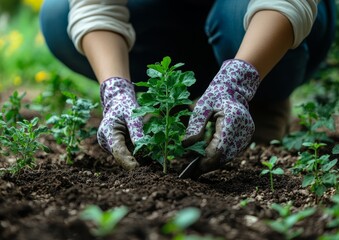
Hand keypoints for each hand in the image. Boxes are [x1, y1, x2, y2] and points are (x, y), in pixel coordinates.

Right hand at [97, 77, 142, 169]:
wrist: (117, 101)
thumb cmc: (125, 106)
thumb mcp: (133, 116)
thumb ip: (136, 132)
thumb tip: (143, 149)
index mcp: (107, 132)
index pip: (118, 151)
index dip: (128, 161)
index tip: (138, 168)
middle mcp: (105, 141)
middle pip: (120, 156)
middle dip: (134, 161)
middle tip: (151, 165)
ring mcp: (108, 145)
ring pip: (123, 156)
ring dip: (135, 158)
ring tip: (150, 159)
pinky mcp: (113, 146)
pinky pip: (124, 153)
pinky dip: (134, 154)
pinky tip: (145, 153)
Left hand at [183, 59, 260, 176]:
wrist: (234, 90)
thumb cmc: (215, 96)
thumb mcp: (202, 106)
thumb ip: (195, 125)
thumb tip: (186, 146)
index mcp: (233, 120)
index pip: (219, 147)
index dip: (206, 160)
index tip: (193, 168)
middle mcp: (244, 129)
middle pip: (225, 155)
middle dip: (208, 165)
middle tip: (192, 173)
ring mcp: (247, 135)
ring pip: (229, 156)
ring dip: (213, 163)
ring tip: (197, 170)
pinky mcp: (245, 138)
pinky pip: (231, 152)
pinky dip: (219, 158)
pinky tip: (207, 161)